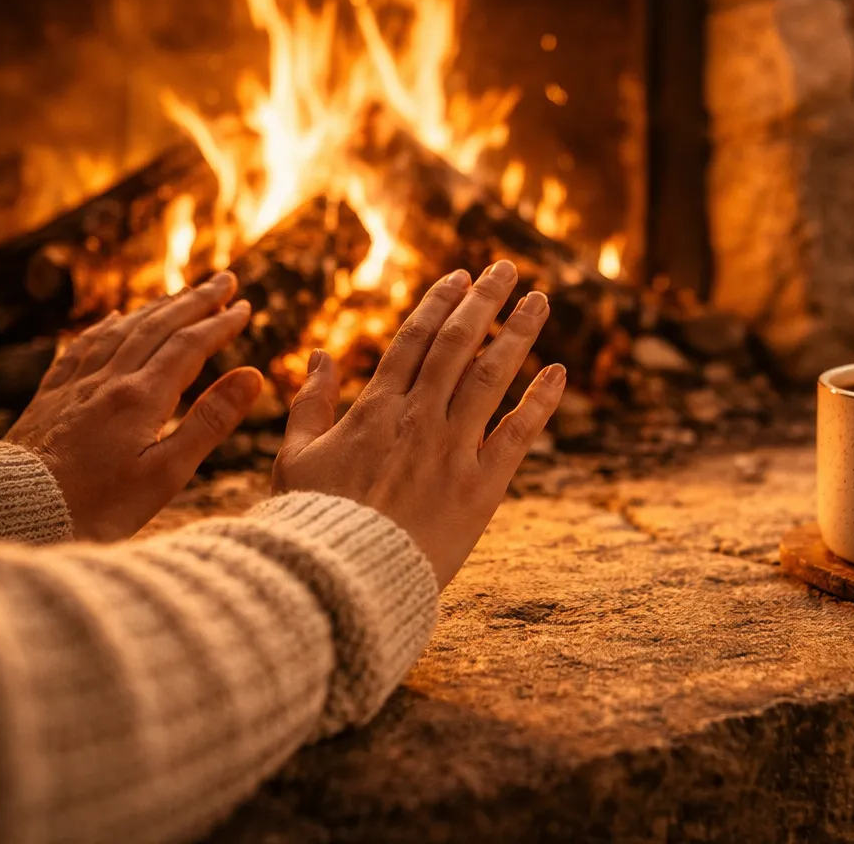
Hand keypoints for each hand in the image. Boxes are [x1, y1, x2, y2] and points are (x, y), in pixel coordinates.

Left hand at [8, 272, 264, 540]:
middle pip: (158, 326)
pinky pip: (82, 347)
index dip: (220, 323)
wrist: (12, 511)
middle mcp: (108, 380)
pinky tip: (114, 320)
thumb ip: (210, 421)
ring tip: (180, 294)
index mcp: (141, 396)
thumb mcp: (166, 473)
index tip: (245, 306)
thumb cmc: (95, 505)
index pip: (189, 345)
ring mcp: (75, 386)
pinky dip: (106, 327)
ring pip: (122, 331)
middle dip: (195, 301)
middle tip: (224, 280)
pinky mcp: (49, 398)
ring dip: (157, 308)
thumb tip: (252, 376)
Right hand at [273, 260, 564, 586]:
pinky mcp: (480, 487)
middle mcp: (418, 418)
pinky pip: (517, 433)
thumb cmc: (312, 524)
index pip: (414, 339)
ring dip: (517, 334)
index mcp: (374, 409)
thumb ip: (310, 404)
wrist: (342, 582)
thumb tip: (320, 355)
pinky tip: (558, 371)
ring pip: (491, 376)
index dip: (440, 303)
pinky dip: (540, 400)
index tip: (462, 276)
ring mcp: (451, 450)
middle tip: (507, 270)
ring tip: (540, 300)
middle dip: (484, 302)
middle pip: (457, 344)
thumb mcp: (295, 458)